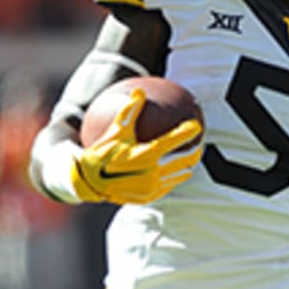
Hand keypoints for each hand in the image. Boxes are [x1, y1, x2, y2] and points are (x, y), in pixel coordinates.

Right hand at [72, 89, 203, 203]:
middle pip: (185, 160)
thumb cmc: (101, 153)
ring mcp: (152, 187)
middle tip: (200, 142)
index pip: (175, 141)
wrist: (88, 182)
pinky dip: (176, 177)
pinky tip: (178, 171)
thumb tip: (139, 91)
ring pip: (180, 175)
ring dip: (189, 165)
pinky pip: (169, 185)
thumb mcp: (114, 131)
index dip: (188, 132)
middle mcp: (153, 172)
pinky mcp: (150, 197)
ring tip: (193, 157)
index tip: (196, 125)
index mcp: (146, 155)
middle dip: (196, 150)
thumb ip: (129, 111)